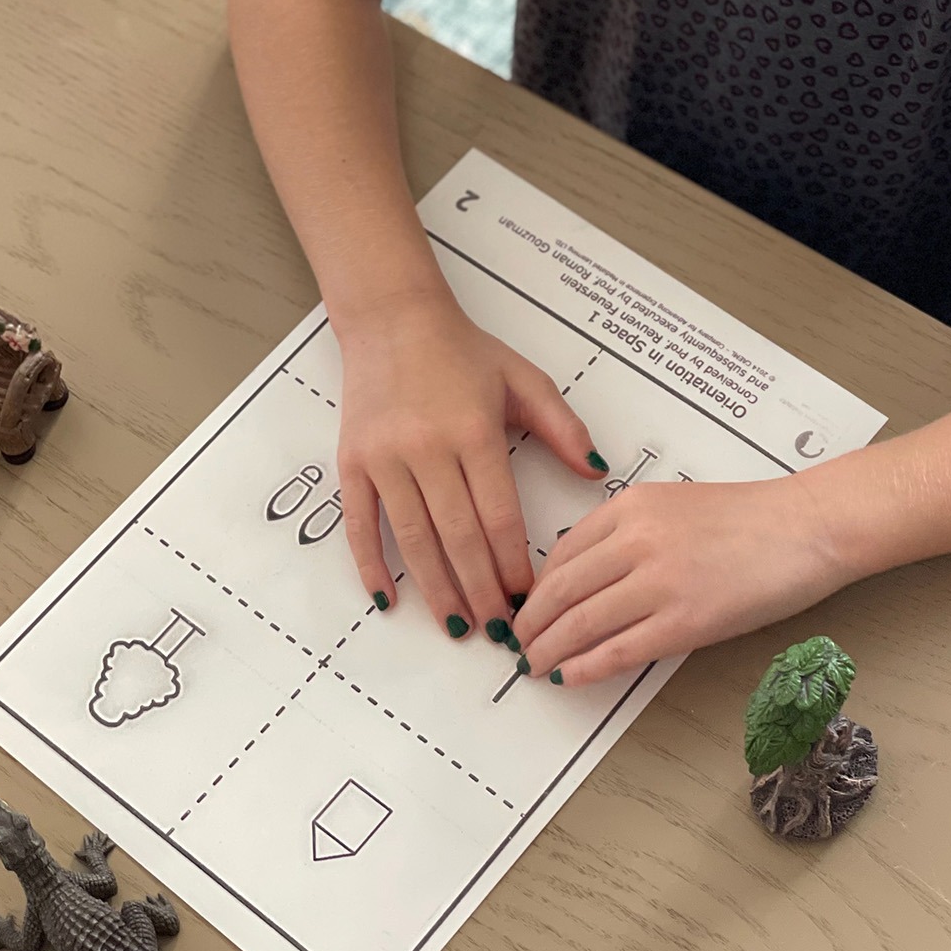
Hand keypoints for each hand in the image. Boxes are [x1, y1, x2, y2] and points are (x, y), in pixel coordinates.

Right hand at [336, 295, 606, 637]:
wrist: (394, 319)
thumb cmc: (464, 352)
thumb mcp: (524, 379)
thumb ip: (563, 427)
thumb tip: (598, 472)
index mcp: (474, 432)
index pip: (498, 516)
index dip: (513, 564)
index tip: (527, 598)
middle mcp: (428, 448)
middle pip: (458, 537)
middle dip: (480, 590)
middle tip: (497, 631)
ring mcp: (385, 457)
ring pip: (412, 539)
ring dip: (435, 588)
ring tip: (457, 626)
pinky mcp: (353, 461)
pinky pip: (360, 523)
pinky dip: (370, 565)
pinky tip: (388, 598)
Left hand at [511, 472, 849, 686]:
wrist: (806, 526)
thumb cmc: (751, 518)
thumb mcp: (675, 505)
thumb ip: (630, 532)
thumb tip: (590, 576)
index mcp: (631, 506)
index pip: (562, 552)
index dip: (536, 588)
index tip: (527, 608)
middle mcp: (637, 539)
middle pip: (562, 589)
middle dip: (532, 623)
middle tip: (519, 644)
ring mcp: (660, 581)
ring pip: (582, 621)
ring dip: (550, 648)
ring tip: (536, 665)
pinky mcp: (685, 620)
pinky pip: (619, 650)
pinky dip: (586, 666)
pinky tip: (570, 675)